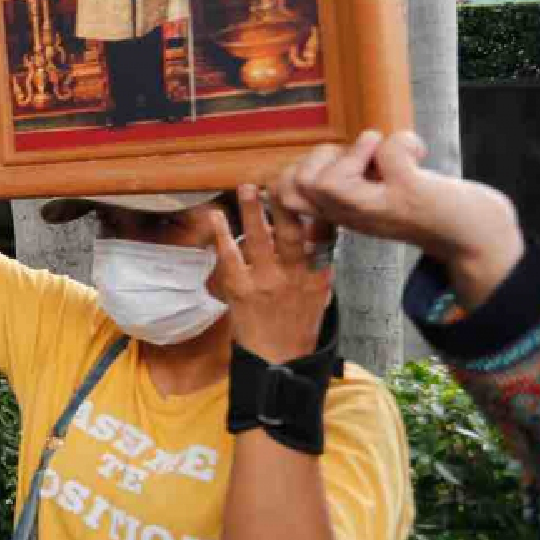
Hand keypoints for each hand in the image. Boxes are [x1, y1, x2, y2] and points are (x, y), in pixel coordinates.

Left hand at [206, 186, 333, 364]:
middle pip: (292, 233)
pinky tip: (216, 217)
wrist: (277, 360)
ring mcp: (266, 281)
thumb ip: (320, 269)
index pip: (321, 238)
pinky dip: (223, 235)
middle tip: (279, 179)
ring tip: (247, 188)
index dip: (315, 212)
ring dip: (253, 211)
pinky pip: (230, 257)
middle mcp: (294, 275)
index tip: (309, 188)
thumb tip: (323, 240)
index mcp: (316, 276)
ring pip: (261, 239)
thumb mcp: (320, 298)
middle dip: (285, 205)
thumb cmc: (298, 329)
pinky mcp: (241, 289)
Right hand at [271, 130, 522, 307]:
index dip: (293, 171)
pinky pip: (388, 151)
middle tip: (360, 158)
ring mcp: (379, 207)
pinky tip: (418, 152)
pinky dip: (404, 140)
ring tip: (382, 154)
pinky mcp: (410, 193)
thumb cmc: (422, 207)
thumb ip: (347, 182)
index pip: (283, 195)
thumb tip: (329, 151)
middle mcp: (352, 215)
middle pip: (298, 183)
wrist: (473, 234)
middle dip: (324, 154)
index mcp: (339, 212)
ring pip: (330, 180)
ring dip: (357, 148)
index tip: (332, 163)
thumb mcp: (371, 198)